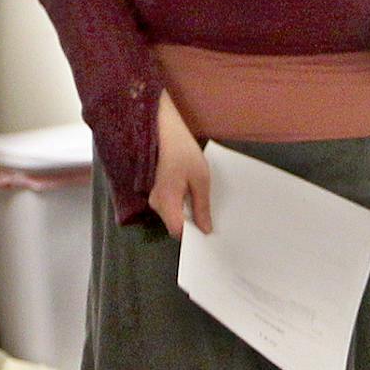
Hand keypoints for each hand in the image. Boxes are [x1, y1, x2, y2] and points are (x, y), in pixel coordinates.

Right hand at [149, 90, 210, 237]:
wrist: (165, 133)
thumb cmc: (184, 153)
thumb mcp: (200, 179)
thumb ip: (202, 206)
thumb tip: (205, 229)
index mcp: (166, 202)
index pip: (178, 231)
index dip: (193, 236)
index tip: (209, 235)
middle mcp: (156, 204)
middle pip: (175, 225)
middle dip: (193, 226)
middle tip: (213, 223)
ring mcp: (155, 198)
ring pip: (174, 216)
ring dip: (189, 215)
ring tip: (208, 210)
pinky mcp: (158, 192)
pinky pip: (171, 207)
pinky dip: (184, 207)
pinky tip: (196, 199)